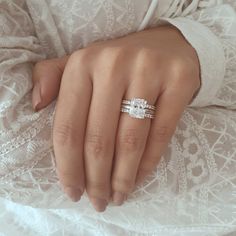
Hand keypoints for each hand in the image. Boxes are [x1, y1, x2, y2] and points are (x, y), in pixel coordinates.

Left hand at [32, 25, 199, 211]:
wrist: (165, 45)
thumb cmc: (118, 63)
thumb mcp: (83, 64)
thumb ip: (52, 78)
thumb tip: (36, 105)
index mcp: (82, 63)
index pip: (68, 127)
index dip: (67, 167)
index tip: (73, 191)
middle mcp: (113, 64)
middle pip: (99, 139)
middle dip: (96, 180)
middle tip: (98, 200)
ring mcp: (149, 71)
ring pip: (130, 141)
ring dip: (122, 177)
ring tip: (118, 196)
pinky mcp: (179, 81)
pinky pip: (161, 133)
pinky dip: (149, 162)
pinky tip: (139, 177)